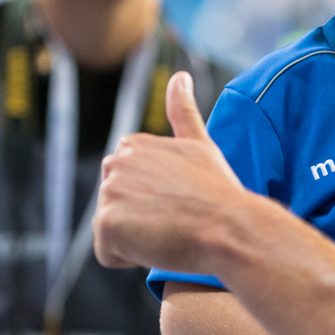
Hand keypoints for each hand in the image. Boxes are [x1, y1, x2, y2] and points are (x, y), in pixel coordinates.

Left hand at [94, 71, 250, 272]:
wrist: (229, 227)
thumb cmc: (219, 191)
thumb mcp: (201, 144)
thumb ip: (183, 110)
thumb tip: (180, 76)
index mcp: (134, 144)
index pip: (129, 188)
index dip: (155, 202)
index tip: (180, 202)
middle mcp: (115, 162)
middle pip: (117, 208)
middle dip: (141, 220)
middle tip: (176, 219)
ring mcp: (109, 192)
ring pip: (112, 230)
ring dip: (137, 239)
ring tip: (169, 232)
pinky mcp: (105, 223)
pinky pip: (108, 253)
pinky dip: (129, 257)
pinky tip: (158, 245)